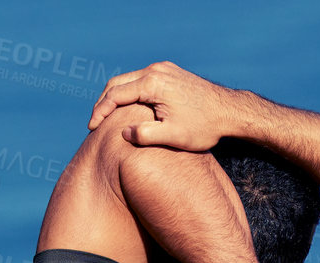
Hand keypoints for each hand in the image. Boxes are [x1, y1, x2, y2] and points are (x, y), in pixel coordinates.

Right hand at [87, 61, 244, 151]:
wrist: (228, 111)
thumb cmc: (203, 126)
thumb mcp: (172, 136)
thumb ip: (145, 135)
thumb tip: (124, 133)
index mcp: (153, 84)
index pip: (115, 95)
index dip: (99, 112)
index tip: (91, 129)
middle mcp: (156, 70)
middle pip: (117, 83)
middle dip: (102, 103)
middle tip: (94, 124)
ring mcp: (163, 69)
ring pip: (127, 80)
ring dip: (114, 97)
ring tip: (105, 118)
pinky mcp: (169, 72)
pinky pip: (139, 80)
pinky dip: (127, 93)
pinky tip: (125, 109)